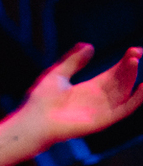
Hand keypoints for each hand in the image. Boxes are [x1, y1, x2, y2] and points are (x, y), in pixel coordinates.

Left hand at [16, 43, 142, 145]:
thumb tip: (89, 45)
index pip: (114, 73)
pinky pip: (125, 109)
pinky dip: (137, 99)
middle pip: (121, 80)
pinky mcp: (104, 120)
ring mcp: (103, 110)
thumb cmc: (40, 100)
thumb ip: (73, 61)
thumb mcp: (58, 74)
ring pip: (125, 92)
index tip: (134, 50)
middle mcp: (99, 99)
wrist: (33, 121)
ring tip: (134, 61)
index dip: (125, 62)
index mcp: (90, 89)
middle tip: (136, 51)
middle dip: (130, 66)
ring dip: (131, 78)